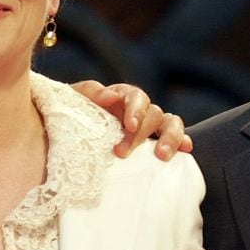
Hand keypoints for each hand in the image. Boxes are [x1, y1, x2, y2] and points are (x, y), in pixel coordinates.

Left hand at [72, 80, 192, 159]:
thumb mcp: (72, 103)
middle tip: (122, 152)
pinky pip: (178, 139)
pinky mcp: (156, 145)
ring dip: (170, 137)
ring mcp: (152, 128)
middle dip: (142, 133)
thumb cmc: (70, 121)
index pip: (137, 97)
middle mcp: (140, 111)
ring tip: (161, 156)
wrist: (63, 146)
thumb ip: (89, 93)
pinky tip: (185, 151)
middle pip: (154, 113)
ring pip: (172, 123)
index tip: (129, 126)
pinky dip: (183, 142)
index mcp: (122, 97)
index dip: (136, 109)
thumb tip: (111, 96)